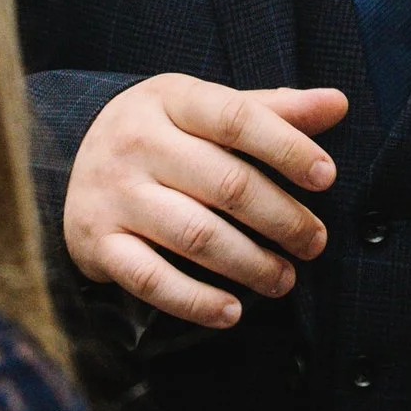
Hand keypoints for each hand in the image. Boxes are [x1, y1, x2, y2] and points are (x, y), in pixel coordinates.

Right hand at [64, 74, 348, 327]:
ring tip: (285, 279)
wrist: (73, 158)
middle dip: (281, 218)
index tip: (326, 177)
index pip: (237, 118)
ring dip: (250, 264)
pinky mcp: (97, 242)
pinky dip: (196, 301)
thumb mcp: (207, 107)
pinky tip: (232, 311)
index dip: (287, 148)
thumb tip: (338, 104)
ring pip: (195, 235)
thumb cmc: (164, 133)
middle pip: (225, 183)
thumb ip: (272, 109)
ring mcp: (114, 193)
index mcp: (170, 99)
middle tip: (314, 243)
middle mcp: (136, 142)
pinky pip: (151, 279)